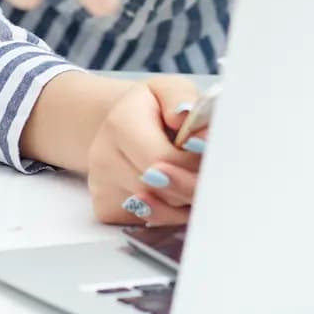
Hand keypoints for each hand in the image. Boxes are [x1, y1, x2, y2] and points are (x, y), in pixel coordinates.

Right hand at [88, 76, 202, 228]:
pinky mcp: (105, 210)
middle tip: (212, 173)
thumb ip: (184, 102)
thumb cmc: (152, 108)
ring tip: (193, 179)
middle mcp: (103, 158)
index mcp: (119, 123)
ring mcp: (101, 188)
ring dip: (186, 201)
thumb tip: (196, 132)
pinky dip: (170, 213)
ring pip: (159, 211)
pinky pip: (149, 223)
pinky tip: (174, 192)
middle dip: (194, 184)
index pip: (163, 159)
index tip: (212, 155)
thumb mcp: (169, 90)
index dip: (194, 162)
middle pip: (162, 190)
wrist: (119, 126)